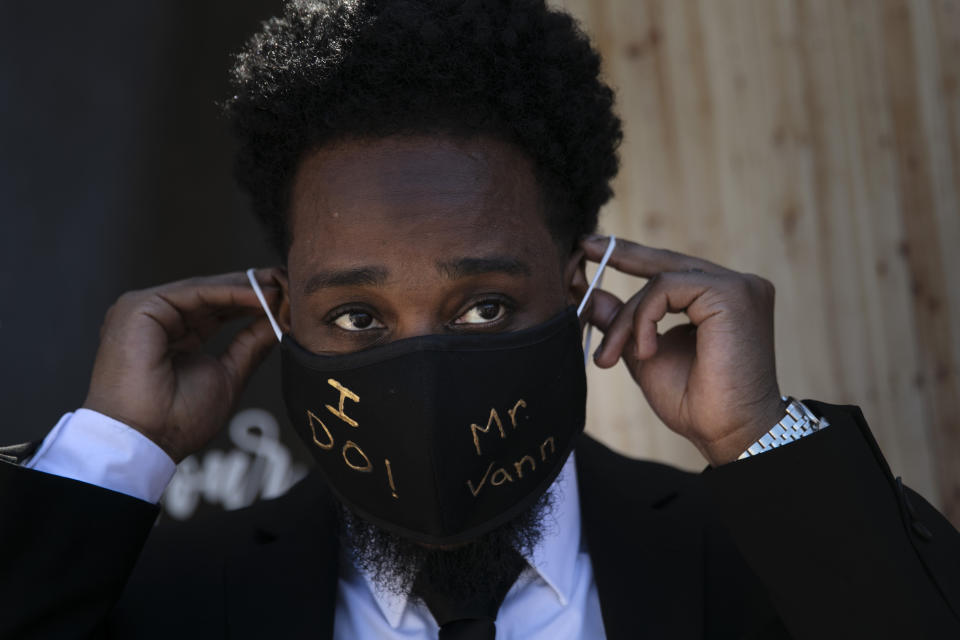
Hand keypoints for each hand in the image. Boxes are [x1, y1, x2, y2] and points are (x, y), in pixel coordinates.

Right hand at [82, 269, 282, 462]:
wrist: (146, 441)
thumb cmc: (179, 421)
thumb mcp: (228, 374)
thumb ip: (251, 345)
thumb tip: (280, 321)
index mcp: (174, 336)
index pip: (218, 310)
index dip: (253, 303)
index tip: (288, 299)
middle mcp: (157, 320)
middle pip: (212, 295)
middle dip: (254, 288)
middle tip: (290, 282)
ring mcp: (145, 311)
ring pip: (206, 290)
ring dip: (247, 288)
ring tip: (283, 287)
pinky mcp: (140, 307)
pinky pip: (195, 292)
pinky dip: (231, 292)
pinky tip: (261, 296)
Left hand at [579, 236, 786, 465]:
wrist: (727, 432)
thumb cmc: (695, 402)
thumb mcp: (645, 353)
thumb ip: (624, 322)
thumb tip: (591, 295)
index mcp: (721, 300)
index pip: (672, 269)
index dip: (633, 257)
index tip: (592, 248)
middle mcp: (736, 286)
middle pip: (667, 262)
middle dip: (621, 257)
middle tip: (582, 248)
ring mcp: (738, 286)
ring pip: (660, 280)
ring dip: (628, 320)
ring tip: (613, 355)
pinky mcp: (732, 293)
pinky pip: (666, 288)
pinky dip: (644, 319)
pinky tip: (646, 352)